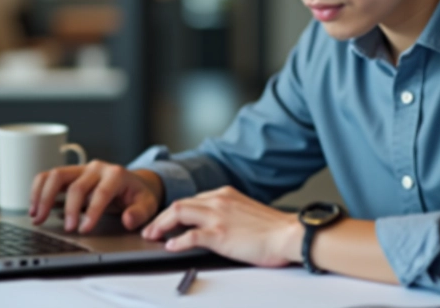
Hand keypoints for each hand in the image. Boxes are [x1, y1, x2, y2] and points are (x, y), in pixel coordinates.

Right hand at [29, 160, 162, 232]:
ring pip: (56, 175)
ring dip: (43, 197)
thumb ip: (139, 213)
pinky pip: (48, 177)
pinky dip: (37, 190)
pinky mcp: (69, 174)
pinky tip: (34, 208)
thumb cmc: (138, 196)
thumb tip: (128, 219)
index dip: (92, 211)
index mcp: (116, 174)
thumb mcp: (147, 205)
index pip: (101, 192)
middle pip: (77, 185)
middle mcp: (96, 168)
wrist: (134, 183)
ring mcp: (81, 169)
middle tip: (68, 230)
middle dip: (70, 209)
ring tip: (37, 218)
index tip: (84, 229)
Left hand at [141, 186, 302, 266]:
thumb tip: (219, 225)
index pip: (192, 199)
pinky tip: (171, 246)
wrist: (289, 234)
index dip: (175, 211)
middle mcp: (219, 200)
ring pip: (179, 213)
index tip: (167, 220)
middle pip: (179, 204)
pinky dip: (177, 240)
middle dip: (161, 216)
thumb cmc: (273, 229)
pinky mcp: (219, 234)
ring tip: (152, 235)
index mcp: (226, 194)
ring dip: (161, 225)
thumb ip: (230, 213)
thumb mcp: (247, 212)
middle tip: (150, 229)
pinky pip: (190, 236)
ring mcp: (218, 216)